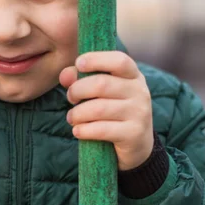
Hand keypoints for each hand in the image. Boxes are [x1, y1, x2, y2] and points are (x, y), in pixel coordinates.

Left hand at [59, 51, 153, 170]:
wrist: (137, 145)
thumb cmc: (113, 111)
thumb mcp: (101, 92)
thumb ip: (81, 78)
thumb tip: (65, 75)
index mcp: (133, 76)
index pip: (119, 60)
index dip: (96, 59)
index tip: (79, 63)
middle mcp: (139, 92)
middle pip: (101, 84)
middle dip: (77, 90)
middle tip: (71, 98)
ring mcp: (139, 113)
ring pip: (99, 108)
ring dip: (77, 113)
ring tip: (72, 118)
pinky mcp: (133, 134)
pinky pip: (101, 129)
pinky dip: (83, 130)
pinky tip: (78, 131)